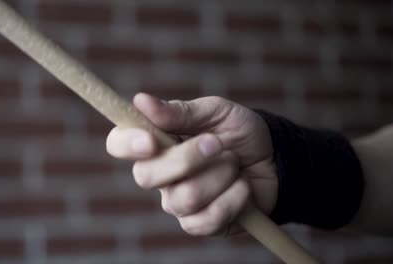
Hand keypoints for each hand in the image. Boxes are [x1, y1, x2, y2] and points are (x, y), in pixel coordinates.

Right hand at [106, 93, 277, 235]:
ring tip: (235, 164)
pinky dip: (233, 198)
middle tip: (217, 144)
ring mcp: (177, 201)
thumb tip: (141, 100)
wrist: (275, 160)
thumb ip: (180, 111)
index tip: (151, 140)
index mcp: (156, 141)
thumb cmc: (239, 132)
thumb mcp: (216, 112)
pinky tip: (242, 187)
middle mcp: (159, 174)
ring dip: (220, 175)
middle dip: (188, 158)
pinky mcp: (199, 223)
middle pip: (146, 176)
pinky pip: (205, 219)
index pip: (118, 144)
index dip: (127, 144)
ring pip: (183, 197)